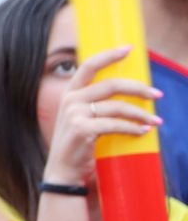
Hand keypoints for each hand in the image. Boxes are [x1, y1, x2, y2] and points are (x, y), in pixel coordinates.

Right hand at [43, 46, 160, 186]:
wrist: (63, 171)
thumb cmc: (78, 145)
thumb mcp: (83, 119)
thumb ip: (97, 104)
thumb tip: (131, 93)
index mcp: (70, 93)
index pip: (88, 66)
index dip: (109, 55)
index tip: (128, 49)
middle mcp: (70, 100)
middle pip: (111, 84)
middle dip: (138, 88)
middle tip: (157, 94)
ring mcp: (74, 114)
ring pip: (117, 106)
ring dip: (141, 113)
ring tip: (155, 121)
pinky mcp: (81, 129)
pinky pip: (115, 124)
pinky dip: (133, 128)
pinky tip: (143, 131)